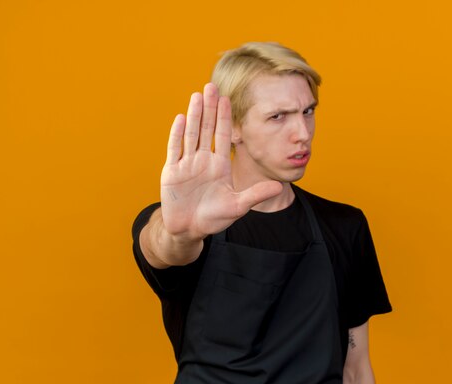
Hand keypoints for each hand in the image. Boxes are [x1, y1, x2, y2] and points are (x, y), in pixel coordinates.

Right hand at [160, 83, 281, 240]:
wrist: (189, 230)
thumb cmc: (213, 218)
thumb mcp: (238, 205)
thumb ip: (256, 194)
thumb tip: (280, 186)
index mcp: (219, 165)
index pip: (223, 136)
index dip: (225, 117)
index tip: (228, 98)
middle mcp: (203, 160)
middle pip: (206, 128)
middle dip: (209, 108)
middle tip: (212, 85)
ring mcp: (186, 164)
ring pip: (191, 133)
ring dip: (193, 114)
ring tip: (197, 95)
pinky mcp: (172, 172)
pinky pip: (174, 149)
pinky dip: (177, 134)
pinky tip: (180, 118)